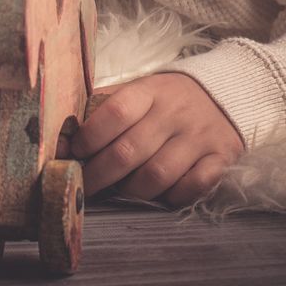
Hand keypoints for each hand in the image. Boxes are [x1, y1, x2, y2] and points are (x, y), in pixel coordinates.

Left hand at [67, 72, 242, 207]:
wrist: (224, 93)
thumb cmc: (166, 98)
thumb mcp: (138, 89)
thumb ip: (103, 106)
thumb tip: (62, 134)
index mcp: (149, 91)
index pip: (115, 111)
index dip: (89, 137)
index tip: (75, 152)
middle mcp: (174, 112)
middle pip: (129, 152)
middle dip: (99, 175)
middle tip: (84, 186)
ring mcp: (199, 136)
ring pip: (157, 175)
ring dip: (132, 190)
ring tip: (121, 189)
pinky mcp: (220, 157)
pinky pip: (193, 186)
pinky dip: (172, 196)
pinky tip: (160, 193)